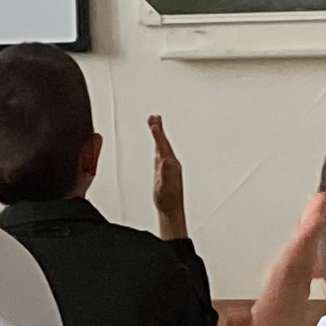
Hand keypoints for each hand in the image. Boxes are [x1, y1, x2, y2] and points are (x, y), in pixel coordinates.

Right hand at [147, 113, 187, 237]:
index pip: (163, 145)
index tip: (154, 122)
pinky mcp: (164, 171)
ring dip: (159, 135)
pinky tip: (156, 145)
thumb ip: (165, 173)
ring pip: (163, 146)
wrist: (171, 209)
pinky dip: (158, 145)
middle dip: (159, 129)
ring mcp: (168, 166)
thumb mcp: (165, 186)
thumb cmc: (168, 200)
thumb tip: (165, 160)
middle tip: (155, 117)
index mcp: (171, 165)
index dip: (158, 133)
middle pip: (164, 142)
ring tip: (155, 124)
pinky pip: (161, 153)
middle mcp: (171, 163)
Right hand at [204, 193, 323, 325]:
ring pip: (297, 284)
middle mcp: (283, 324)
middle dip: (308, 235)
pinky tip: (294, 275)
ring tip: (310, 226)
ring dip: (304, 253)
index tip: (319, 206)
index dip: (302, 238)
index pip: (287, 273)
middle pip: (297, 270)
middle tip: (320, 201)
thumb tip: (233, 310)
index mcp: (270, 325)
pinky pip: (292, 299)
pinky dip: (295, 277)